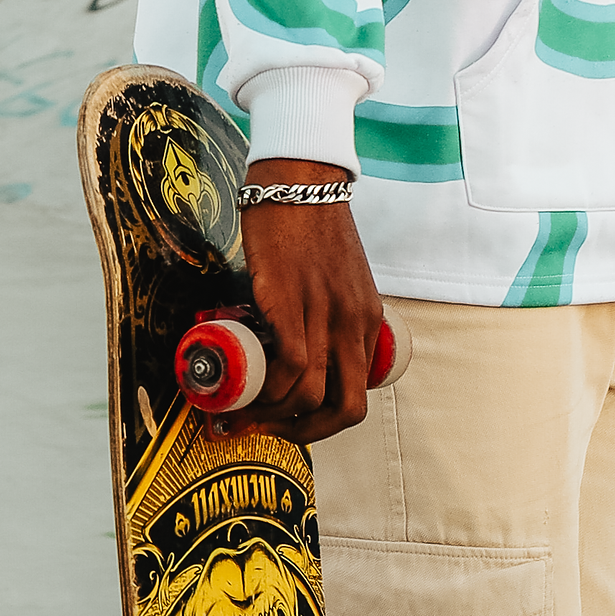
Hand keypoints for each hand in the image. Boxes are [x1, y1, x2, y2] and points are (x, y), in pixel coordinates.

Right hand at [234, 163, 383, 442]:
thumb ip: (330, 314)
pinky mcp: (292, 304)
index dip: (326, 418)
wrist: (298, 182)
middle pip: (347, 410)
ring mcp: (325, 316)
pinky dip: (267, 390)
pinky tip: (246, 390)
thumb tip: (301, 346)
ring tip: (246, 414)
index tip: (294, 420)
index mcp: (368, 321)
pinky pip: (289, 368)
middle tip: (274, 432)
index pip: (359, 393)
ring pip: (311, 397)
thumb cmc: (310, 227)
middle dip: (308, 434)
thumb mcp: (338, 280)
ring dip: (276, 417)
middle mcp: (354, 324)